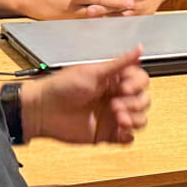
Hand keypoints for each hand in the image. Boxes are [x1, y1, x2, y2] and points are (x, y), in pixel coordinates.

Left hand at [21, 46, 150, 143]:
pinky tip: (120, 130)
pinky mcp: (107, 133)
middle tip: (115, 105)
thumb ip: (120, 63)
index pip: (140, 81)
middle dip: (134, 103)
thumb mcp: (93, 72)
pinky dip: (128, 135)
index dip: (137, 85)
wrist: (43, 111)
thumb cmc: (62, 87)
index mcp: (115, 79)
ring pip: (139, 119)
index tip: (124, 89)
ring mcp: (113, 116)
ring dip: (134, 119)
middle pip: (143, 100)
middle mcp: (116, 96)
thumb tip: (139, 49)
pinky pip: (127, 137)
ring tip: (118, 118)